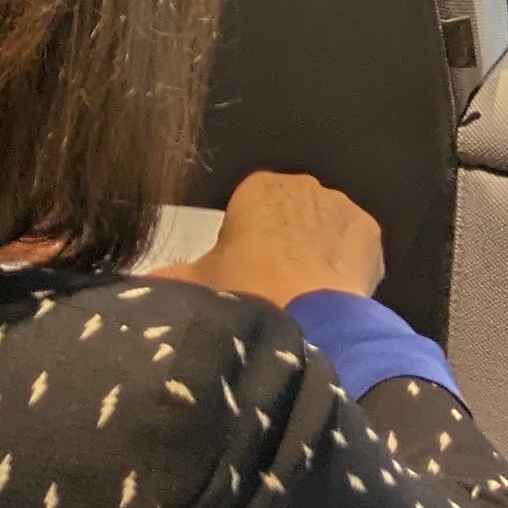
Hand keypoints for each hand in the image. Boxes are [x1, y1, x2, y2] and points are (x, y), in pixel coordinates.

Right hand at [147, 168, 384, 308]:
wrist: (308, 322)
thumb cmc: (247, 293)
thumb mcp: (193, 284)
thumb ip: (165, 278)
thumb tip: (138, 287)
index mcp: (257, 187)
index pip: (251, 206)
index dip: (248, 240)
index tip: (246, 271)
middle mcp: (302, 185)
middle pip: (290, 214)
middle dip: (285, 243)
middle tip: (274, 287)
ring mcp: (341, 206)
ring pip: (325, 229)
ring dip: (316, 253)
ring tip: (304, 296)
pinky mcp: (370, 232)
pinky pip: (355, 247)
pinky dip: (346, 266)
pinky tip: (331, 294)